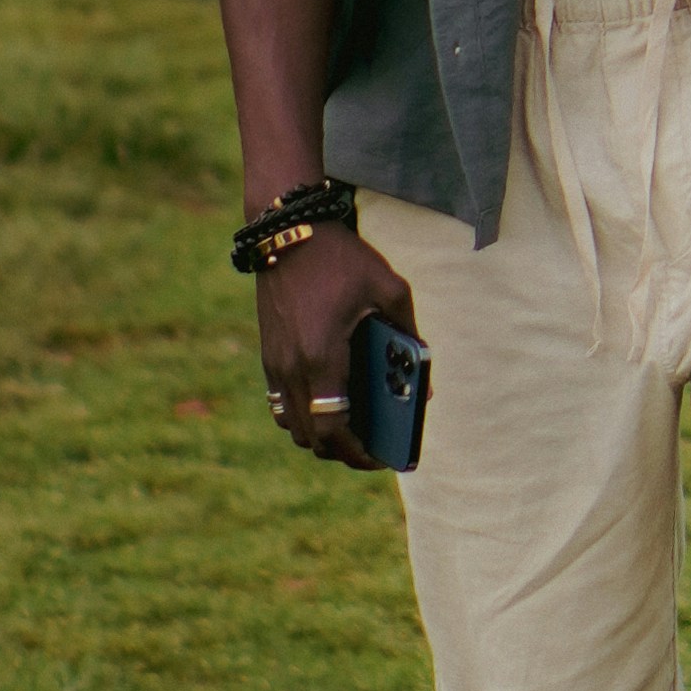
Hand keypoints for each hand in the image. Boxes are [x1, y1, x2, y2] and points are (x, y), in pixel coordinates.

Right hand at [254, 219, 419, 472]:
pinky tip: (329, 401)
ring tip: (351, 430)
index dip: (356, 453)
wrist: (287, 230)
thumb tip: (423, 384)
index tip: (380, 459)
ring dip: (318, 435)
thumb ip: (409, 337)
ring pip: (291, 424)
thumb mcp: (390, 289)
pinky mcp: (267, 353)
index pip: (332, 428)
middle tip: (371, 450)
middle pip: (310, 436)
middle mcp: (291, 368)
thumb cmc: (343, 259)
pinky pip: (280, 402)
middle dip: (341, 451)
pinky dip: (302, 414)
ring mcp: (274, 363)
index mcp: (321, 357)